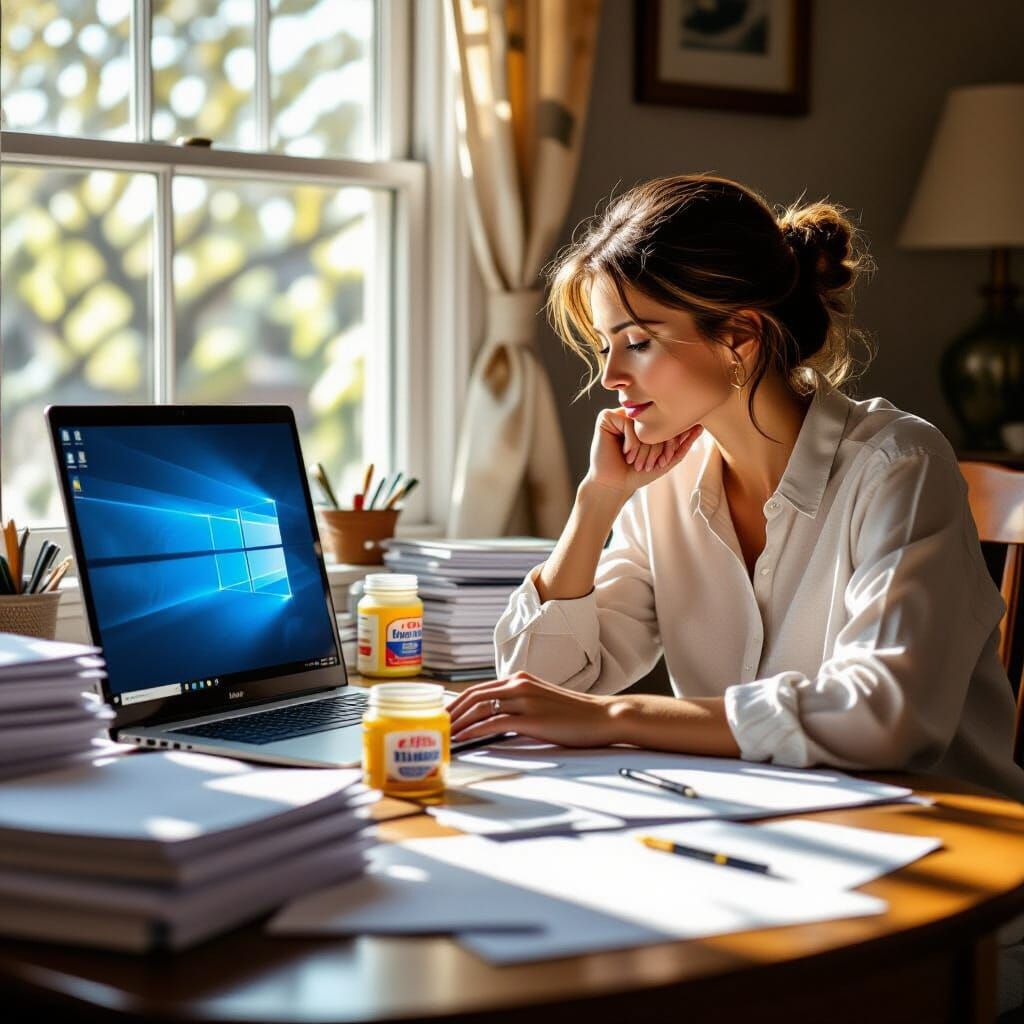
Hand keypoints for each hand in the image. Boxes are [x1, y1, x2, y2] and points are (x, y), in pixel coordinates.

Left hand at [447, 672, 618, 747]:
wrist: (603, 717)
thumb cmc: (574, 715)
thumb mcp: (542, 702)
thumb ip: (519, 705)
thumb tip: (495, 719)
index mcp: (520, 679)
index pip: (479, 689)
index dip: (457, 703)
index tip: (444, 716)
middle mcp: (519, 684)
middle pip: (473, 695)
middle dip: (451, 712)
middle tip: (435, 726)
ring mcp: (525, 700)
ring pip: (480, 707)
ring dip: (458, 722)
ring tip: (443, 735)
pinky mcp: (531, 718)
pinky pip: (493, 722)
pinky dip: (474, 731)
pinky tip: (463, 740)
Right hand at [586, 408, 702, 497]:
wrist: (614, 485)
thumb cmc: (637, 474)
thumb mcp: (666, 460)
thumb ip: (683, 444)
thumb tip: (700, 426)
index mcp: (645, 423)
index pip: (665, 422)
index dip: (669, 442)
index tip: (662, 462)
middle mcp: (633, 416)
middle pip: (655, 420)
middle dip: (657, 447)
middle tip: (652, 465)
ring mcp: (619, 415)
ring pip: (642, 422)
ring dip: (644, 447)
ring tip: (637, 463)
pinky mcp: (605, 418)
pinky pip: (627, 422)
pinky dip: (631, 441)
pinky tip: (625, 454)